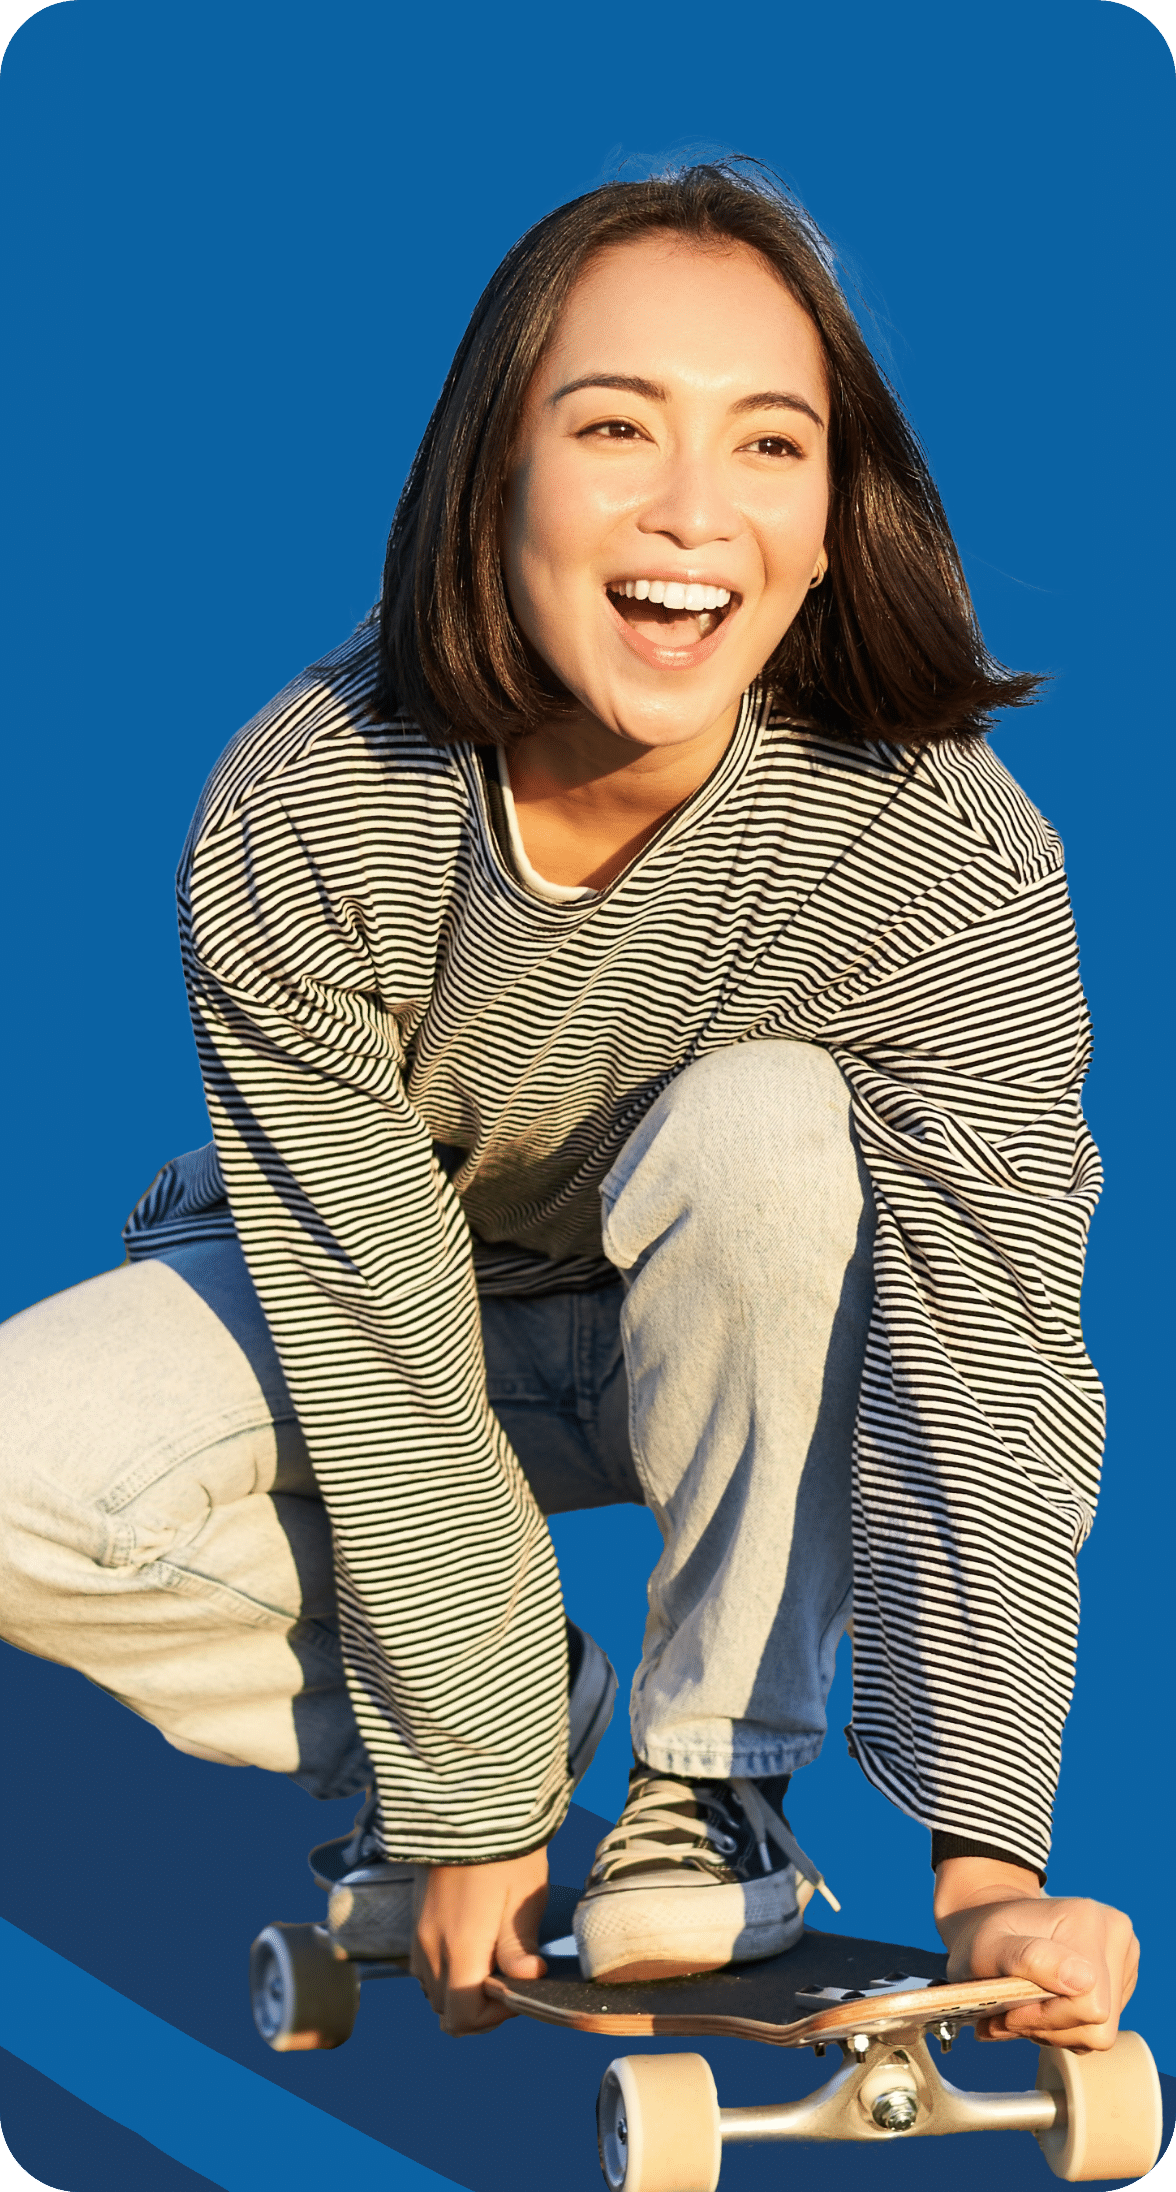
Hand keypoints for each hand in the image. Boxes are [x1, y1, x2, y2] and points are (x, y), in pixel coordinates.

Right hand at [410, 1847, 548, 2036]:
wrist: (466, 1804)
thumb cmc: (503, 1850)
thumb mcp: (523, 1897)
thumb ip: (519, 1946)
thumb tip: (527, 1980)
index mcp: (459, 1949)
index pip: (462, 2017)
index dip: (493, 2018)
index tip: (519, 1989)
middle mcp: (431, 1948)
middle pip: (446, 2010)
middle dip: (478, 2008)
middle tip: (509, 1977)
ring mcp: (419, 1934)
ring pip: (434, 1990)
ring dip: (462, 1988)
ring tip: (494, 1958)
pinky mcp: (417, 1919)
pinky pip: (426, 1965)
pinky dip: (448, 1968)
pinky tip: (474, 1942)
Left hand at [935, 1857, 1139, 2050]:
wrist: (986, 1919)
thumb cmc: (981, 1934)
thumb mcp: (987, 1947)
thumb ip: (1028, 1959)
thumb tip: (1084, 1980)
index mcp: (1089, 1920)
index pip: (1090, 2006)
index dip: (1047, 2018)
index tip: (1010, 2011)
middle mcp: (1116, 1935)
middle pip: (1099, 2024)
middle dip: (1049, 2028)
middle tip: (1009, 2016)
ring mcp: (1122, 1958)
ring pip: (1099, 2032)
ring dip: (1053, 2032)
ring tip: (1019, 2012)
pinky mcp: (1119, 1980)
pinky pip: (1098, 2028)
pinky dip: (1063, 2028)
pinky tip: (1037, 2008)